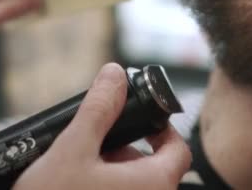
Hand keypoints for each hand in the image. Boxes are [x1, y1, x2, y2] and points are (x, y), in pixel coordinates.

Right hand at [13, 63, 191, 189]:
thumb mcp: (72, 150)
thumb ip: (98, 109)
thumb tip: (115, 74)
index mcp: (154, 184)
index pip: (179, 149)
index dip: (162, 129)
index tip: (138, 120)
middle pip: (155, 169)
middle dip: (127, 151)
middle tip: (96, 145)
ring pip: (136, 187)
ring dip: (114, 172)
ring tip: (80, 169)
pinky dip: (107, 189)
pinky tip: (78, 186)